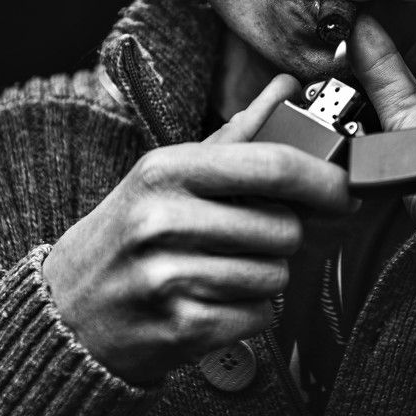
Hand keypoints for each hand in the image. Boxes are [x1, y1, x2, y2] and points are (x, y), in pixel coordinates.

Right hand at [42, 74, 353, 383]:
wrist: (70, 313)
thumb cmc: (131, 234)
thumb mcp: (170, 175)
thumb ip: (237, 134)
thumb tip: (286, 86)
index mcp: (166, 170)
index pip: (272, 166)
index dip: (324, 179)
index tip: (345, 190)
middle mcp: (163, 220)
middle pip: (284, 228)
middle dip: (284, 236)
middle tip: (254, 238)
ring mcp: (168, 278)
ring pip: (276, 275)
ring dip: (265, 276)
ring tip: (221, 269)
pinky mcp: (179, 329)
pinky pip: (260, 316)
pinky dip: (249, 313)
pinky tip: (213, 301)